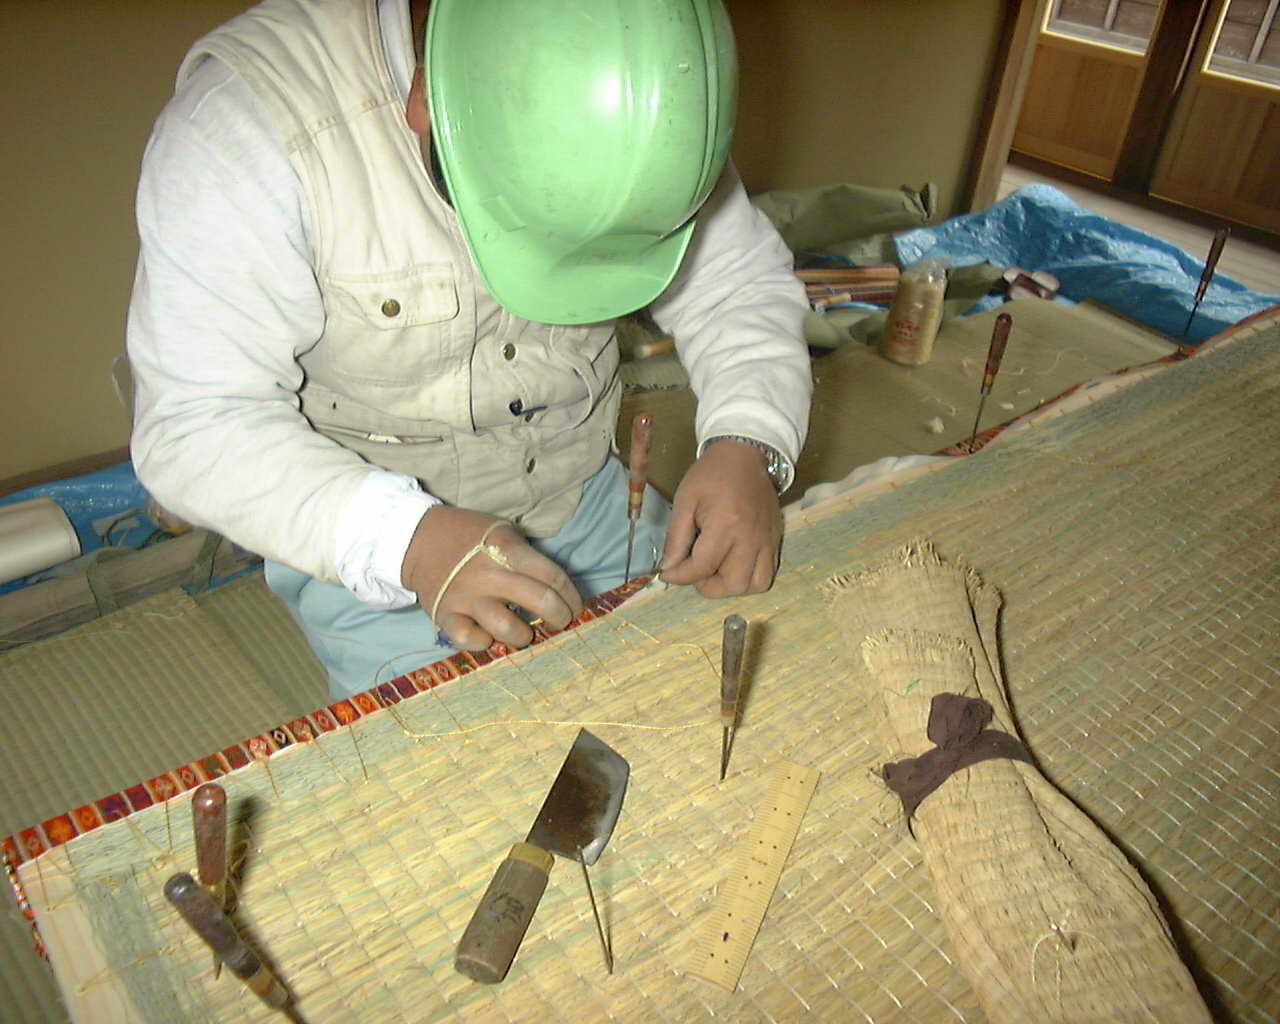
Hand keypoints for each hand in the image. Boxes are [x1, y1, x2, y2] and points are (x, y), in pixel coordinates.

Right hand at [401, 506, 582, 650]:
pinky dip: (485, 642)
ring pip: (509, 630)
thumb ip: (528, 555)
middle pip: (541, 602)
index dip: (572, 596)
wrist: (417, 539)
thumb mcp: (503, 531)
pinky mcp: (445, 616)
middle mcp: (489, 575)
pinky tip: (489, 633)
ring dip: (525, 636)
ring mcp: (467, 598)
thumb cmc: (468, 535)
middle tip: (560, 622)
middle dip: (560, 618)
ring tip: (524, 632)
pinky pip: (472, 641)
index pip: (554, 577)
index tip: (575, 606)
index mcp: (507, 550)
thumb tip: (557, 588)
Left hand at [660, 439, 781, 596]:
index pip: (702, 567)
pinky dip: (749, 579)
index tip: (668, 574)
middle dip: (708, 587)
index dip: (680, 577)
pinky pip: (767, 574)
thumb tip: (669, 568)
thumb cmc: (711, 475)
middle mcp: (751, 537)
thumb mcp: (684, 500)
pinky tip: (732, 565)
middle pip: (732, 584)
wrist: (745, 455)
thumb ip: (675, 537)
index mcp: (726, 524)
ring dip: (731, 586)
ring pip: (755, 585)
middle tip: (695, 572)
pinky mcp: (776, 541)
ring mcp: (767, 541)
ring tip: (715, 571)